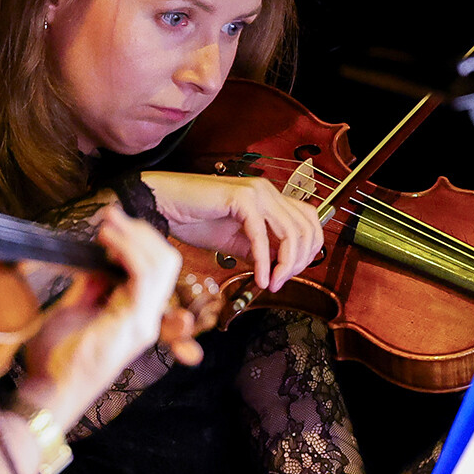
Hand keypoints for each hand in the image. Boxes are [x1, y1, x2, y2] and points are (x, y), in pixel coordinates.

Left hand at [20, 207, 183, 424]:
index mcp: (137, 316)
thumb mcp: (74, 310)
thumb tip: (95, 260)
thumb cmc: (57, 358)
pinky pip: (145, 276)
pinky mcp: (133, 323)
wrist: (49, 391)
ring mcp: (143, 322)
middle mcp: (147, 318)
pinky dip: (128, 251)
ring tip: (107, 225)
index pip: (157, 268)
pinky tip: (107, 241)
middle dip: (140, 232)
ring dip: (134, 236)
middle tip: (110, 217)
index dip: (138, 240)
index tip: (109, 224)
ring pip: (162, 264)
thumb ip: (91, 287)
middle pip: (166, 261)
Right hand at [140, 170, 324, 293]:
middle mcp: (267, 191)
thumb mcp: (235, 242)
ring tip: (271, 283)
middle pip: (306, 228)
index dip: (308, 251)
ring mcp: (256, 192)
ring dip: (285, 264)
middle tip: (280, 282)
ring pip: (291, 232)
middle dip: (299, 261)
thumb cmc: (195, 219)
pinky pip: (261, 235)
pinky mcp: (241, 198)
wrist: (164, 206)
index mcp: (270, 197)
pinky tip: (259, 278)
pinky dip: (264, 261)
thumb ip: (260, 251)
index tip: (289, 273)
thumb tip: (279, 269)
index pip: (309, 221)